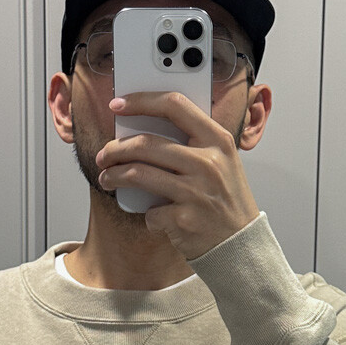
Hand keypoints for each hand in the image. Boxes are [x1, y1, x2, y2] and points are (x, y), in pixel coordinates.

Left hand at [95, 92, 258, 258]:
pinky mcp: (183, 219)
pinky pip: (149, 211)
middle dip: (115, 149)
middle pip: (146, 144)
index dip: (141, 101)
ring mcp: (195, 192)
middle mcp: (208, 163)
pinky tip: (154, 217)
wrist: (241, 243)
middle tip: (104, 155)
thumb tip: (145, 130)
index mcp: (218, 141)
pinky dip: (147, 215)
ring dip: (114, 176)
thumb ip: (194, 143)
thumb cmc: (225, 200)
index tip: (118, 104)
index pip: (175, 106)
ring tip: (107, 179)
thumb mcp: (222, 162)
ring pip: (138, 174)